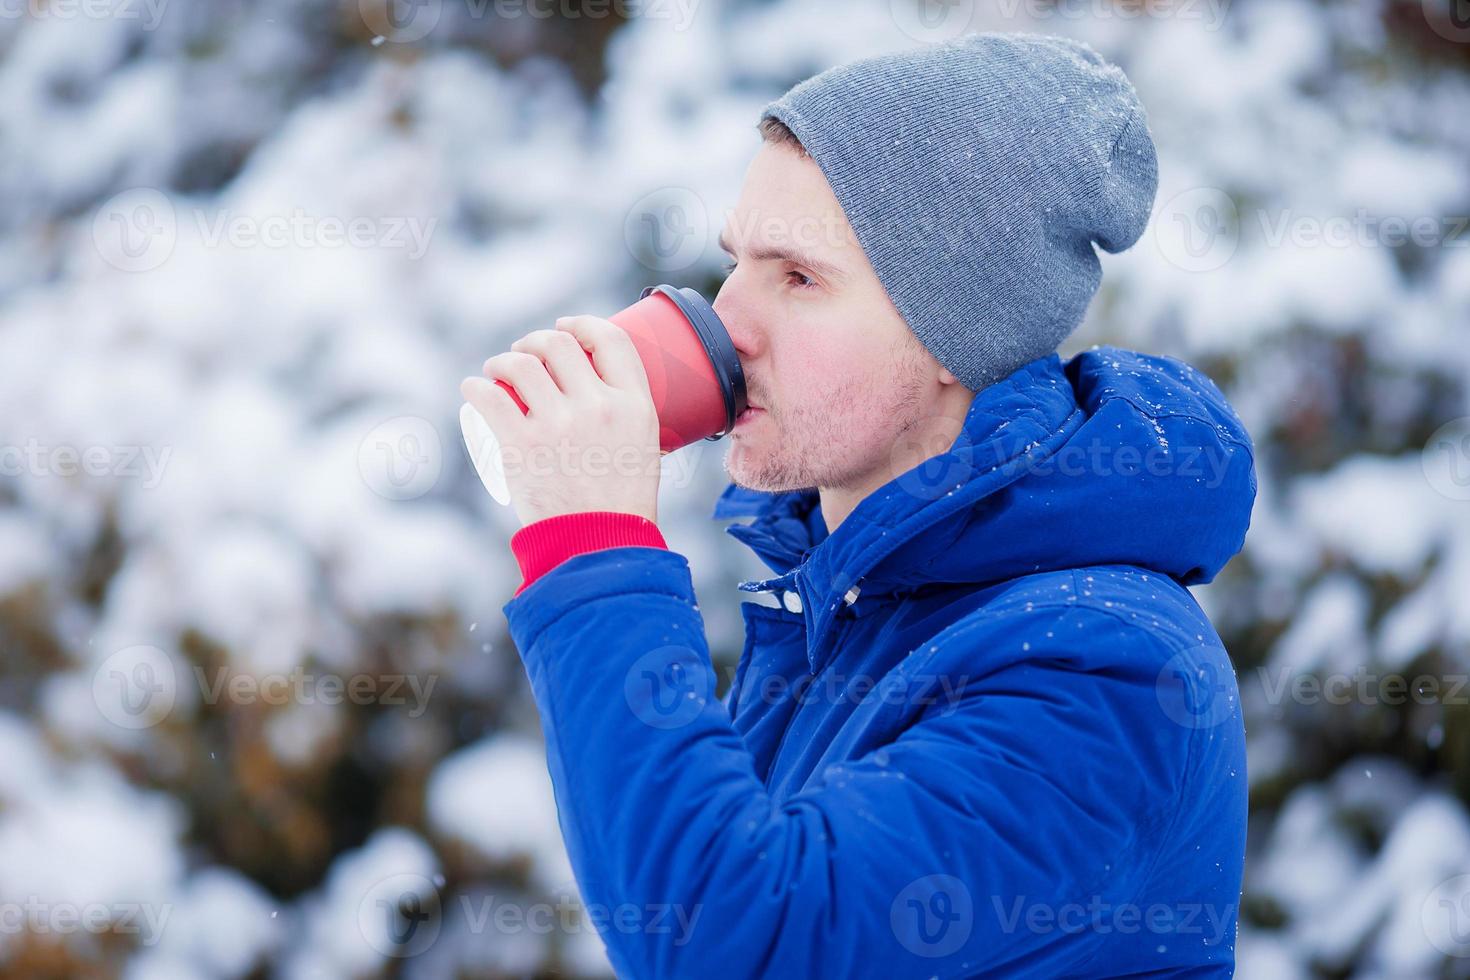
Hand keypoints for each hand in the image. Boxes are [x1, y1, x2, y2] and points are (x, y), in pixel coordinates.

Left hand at [460, 316, 660, 528]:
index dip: (583, 325)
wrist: (600, 548)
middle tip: (524, 353)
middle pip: (560, 344)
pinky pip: (489, 396)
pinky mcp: (522, 445)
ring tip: (497, 370)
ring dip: (502, 360)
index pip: (611, 339)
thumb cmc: (621, 504)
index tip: (566, 328)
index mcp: (634, 405)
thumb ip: (625, 415)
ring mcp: (558, 424)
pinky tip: (473, 388)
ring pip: (521, 363)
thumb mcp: (644, 448)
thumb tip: (595, 390)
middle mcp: (598, 407)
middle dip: (535, 341)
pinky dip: (476, 386)